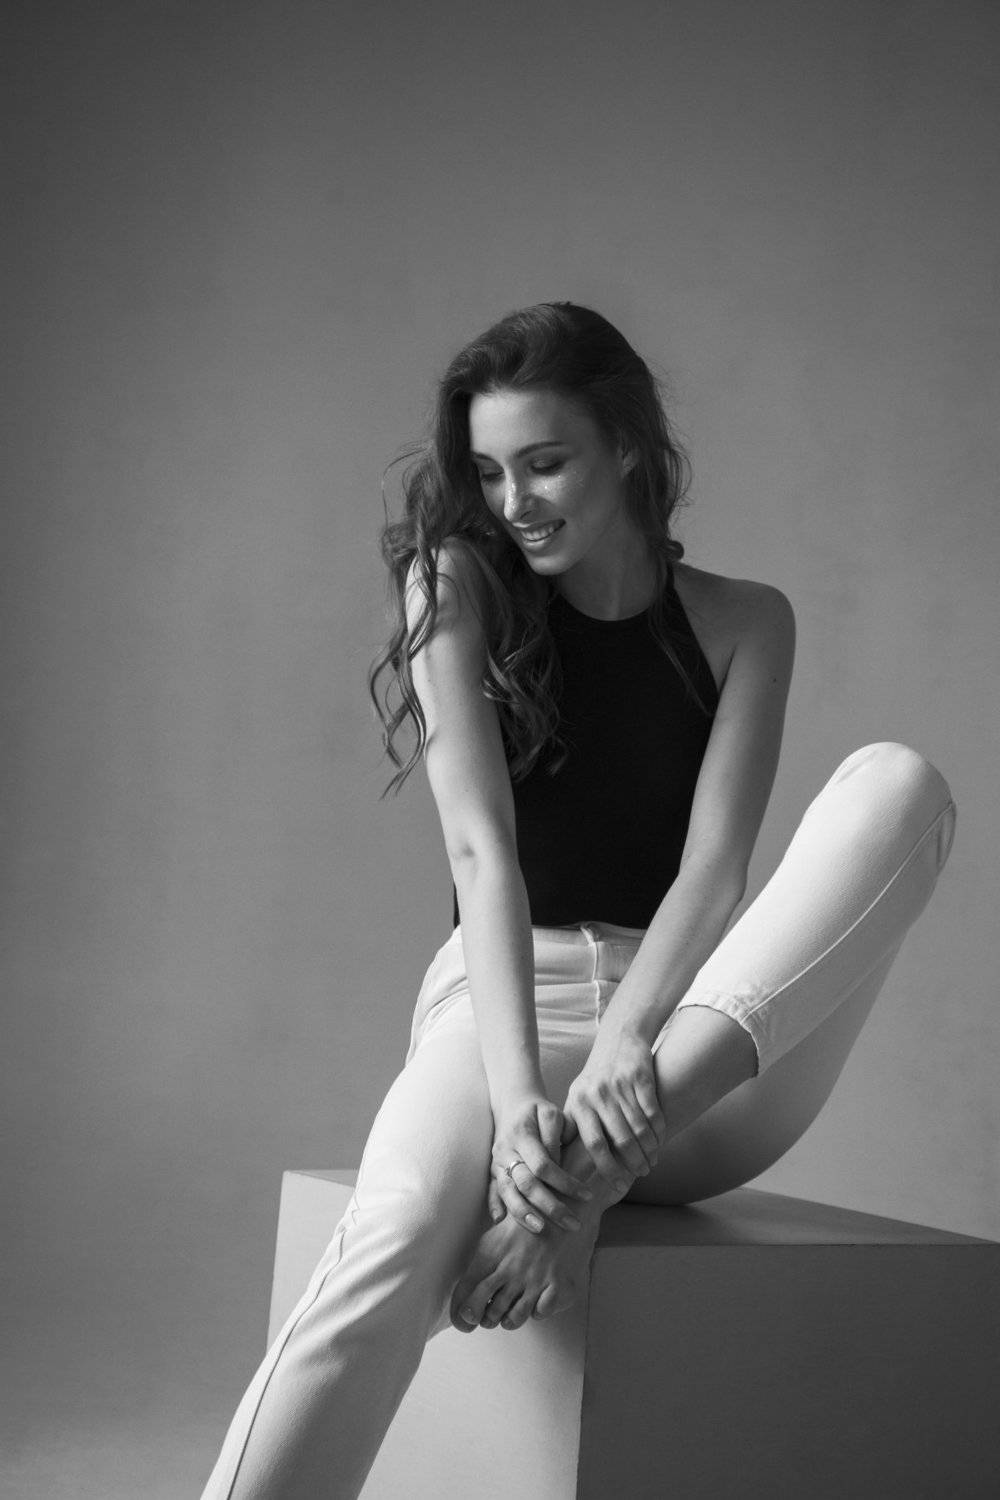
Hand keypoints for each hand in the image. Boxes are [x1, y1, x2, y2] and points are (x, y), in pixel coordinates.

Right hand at [489, 1094, 593, 1233]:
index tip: (587, 1195)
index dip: (565, 1182)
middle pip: (526, 1183)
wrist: (512, 1104)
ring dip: (524, 1213)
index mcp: (522, 1134)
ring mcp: (497, 1162)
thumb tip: (559, 1163)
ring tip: (542, 1230)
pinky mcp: (492, 1171)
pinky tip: (500, 1222)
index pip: (544, 1165)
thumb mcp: (551, 1113)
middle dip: (550, 1206)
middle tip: (574, 1223)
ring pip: (507, 1191)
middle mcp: (506, 1150)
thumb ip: (556, 1135)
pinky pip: (490, 1191)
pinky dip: (494, 1206)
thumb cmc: (538, 1111)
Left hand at [563, 1028, 666, 1190]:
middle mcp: (598, 1094)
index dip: (607, 1167)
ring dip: (649, 1149)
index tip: (617, 1185)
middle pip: (620, 1139)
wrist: (619, 1039)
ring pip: (639, 1128)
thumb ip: (572, 1126)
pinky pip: (652, 1112)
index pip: (593, 1144)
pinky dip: (658, 1130)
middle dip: (633, 1162)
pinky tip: (660, 1141)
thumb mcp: (577, 1097)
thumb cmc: (595, 1078)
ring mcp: (619, 1085)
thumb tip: (562, 1163)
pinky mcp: (640, 1077)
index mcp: (579, 1103)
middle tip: (643, 1174)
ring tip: (652, 1161)